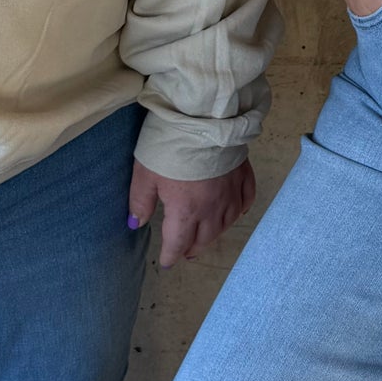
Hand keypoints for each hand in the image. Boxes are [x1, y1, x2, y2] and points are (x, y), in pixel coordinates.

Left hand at [128, 158, 256, 269]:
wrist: (203, 118)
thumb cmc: (169, 146)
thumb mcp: (145, 173)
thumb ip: (140, 201)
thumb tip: (136, 225)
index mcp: (185, 211)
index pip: (178, 243)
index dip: (171, 255)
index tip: (167, 262)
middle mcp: (211, 209)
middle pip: (204, 238)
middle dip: (193, 248)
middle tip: (186, 252)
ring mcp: (230, 193)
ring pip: (225, 224)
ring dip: (214, 234)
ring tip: (207, 237)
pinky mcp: (243, 176)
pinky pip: (245, 201)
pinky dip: (240, 212)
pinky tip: (236, 214)